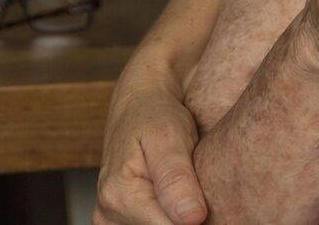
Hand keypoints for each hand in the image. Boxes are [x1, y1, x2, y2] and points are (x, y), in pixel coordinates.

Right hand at [94, 73, 204, 224]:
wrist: (139, 104)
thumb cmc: (156, 115)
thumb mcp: (169, 138)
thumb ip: (177, 179)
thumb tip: (192, 220)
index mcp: (118, 195)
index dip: (196, 220)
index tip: (212, 203)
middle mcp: (106, 213)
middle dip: (186, 217)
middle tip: (201, 188)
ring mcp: (109, 220)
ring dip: (177, 216)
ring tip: (190, 188)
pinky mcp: (118, 221)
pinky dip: (169, 216)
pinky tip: (179, 198)